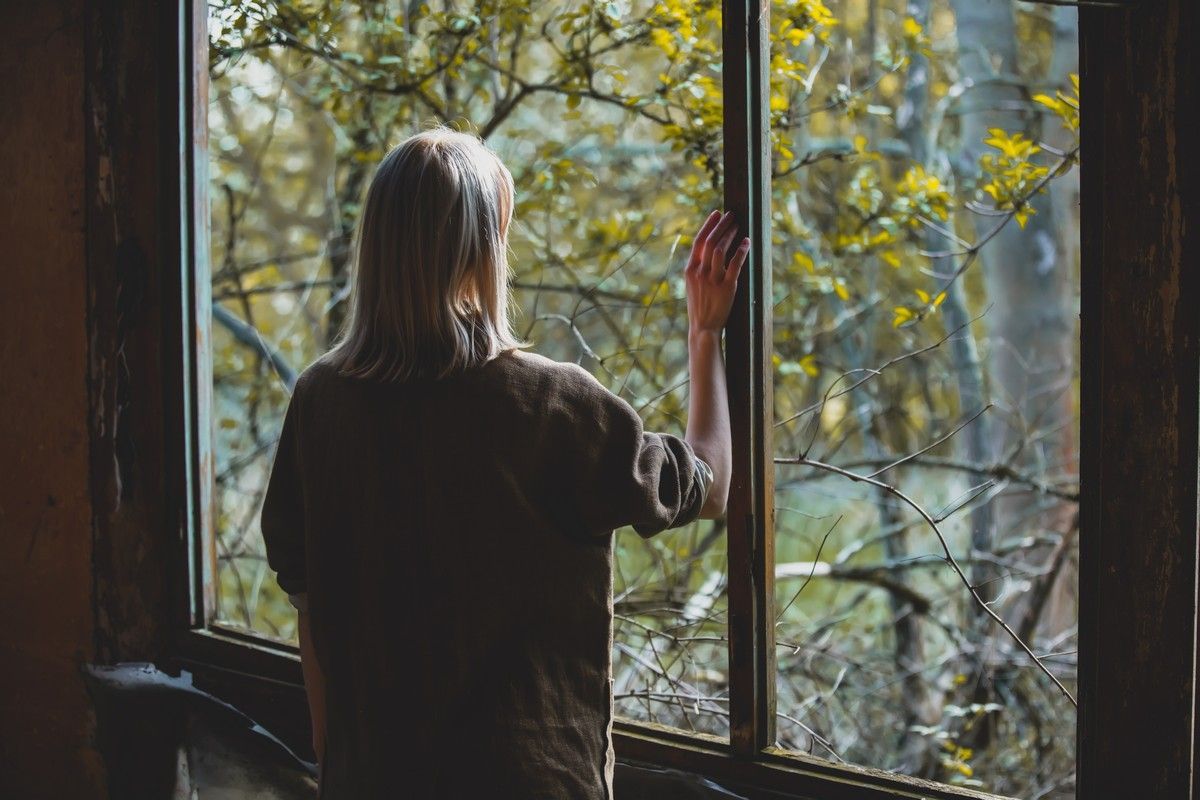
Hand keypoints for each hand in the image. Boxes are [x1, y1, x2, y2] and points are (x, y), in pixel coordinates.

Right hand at [685, 210, 748, 333]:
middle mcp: (699, 272)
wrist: (703, 327)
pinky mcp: (726, 288)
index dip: (709, 225)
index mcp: (690, 270)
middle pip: (711, 241)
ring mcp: (712, 280)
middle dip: (722, 225)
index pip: (699, 241)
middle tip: (732, 215)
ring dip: (730, 234)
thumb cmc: (700, 306)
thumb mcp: (693, 284)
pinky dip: (741, 251)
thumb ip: (698, 267)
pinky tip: (746, 242)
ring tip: (738, 225)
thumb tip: (709, 249)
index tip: (717, 214)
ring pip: (721, 250)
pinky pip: (735, 264)